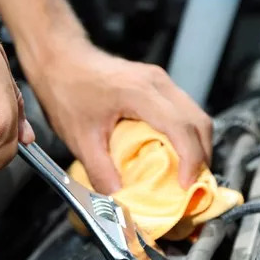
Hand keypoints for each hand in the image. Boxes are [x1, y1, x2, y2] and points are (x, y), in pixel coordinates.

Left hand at [19, 36, 211, 193]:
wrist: (59, 59)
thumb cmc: (66, 91)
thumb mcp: (80, 138)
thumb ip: (101, 171)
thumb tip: (119, 199)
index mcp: (140, 93)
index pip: (181, 128)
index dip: (191, 160)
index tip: (186, 186)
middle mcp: (157, 83)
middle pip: (198, 122)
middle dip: (201, 157)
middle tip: (190, 187)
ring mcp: (159, 81)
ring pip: (195, 115)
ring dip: (196, 146)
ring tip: (185, 174)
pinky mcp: (156, 84)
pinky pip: (183, 111)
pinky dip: (185, 135)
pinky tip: (173, 154)